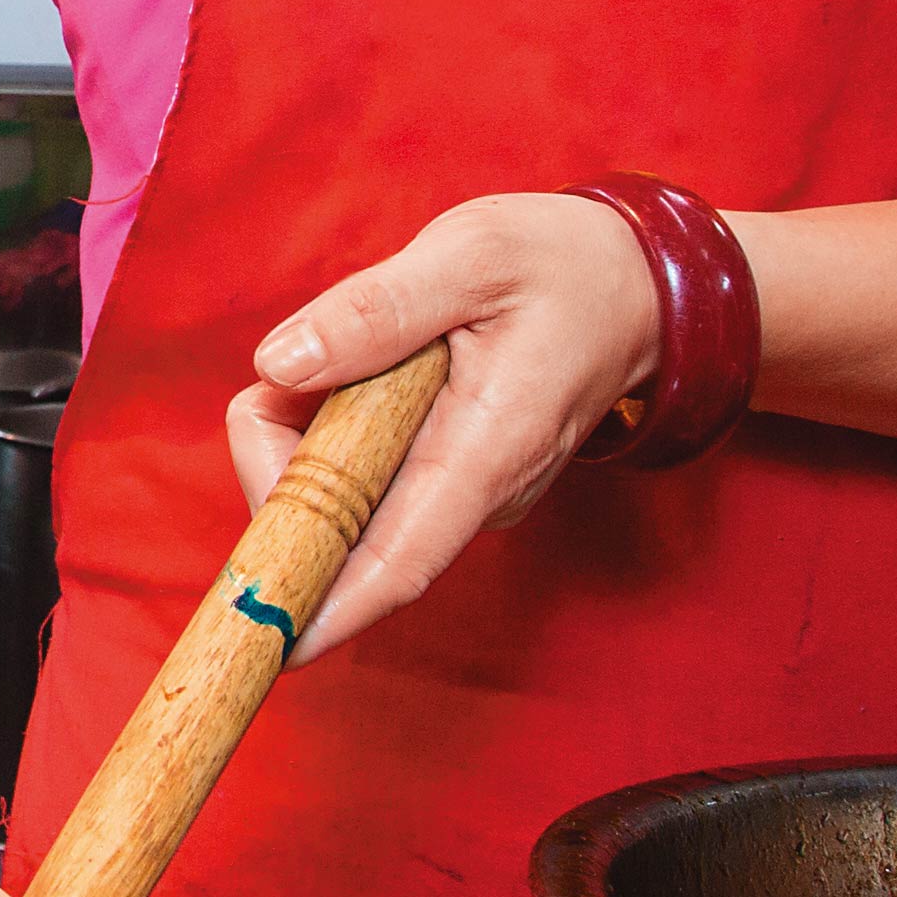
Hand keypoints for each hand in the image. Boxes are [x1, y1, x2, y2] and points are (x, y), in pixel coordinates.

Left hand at [220, 191, 671, 654]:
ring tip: (353, 348)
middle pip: (343, 531)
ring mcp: (464, 491)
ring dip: (306, 436)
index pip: (397, 563)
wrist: (634, 283)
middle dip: (279, 468)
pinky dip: (334, 428)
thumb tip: (280, 364)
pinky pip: (366, 474)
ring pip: (344, 499)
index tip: (262, 641)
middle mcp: (477, 494)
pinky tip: (370, 368)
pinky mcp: (451, 477)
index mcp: (488, 452)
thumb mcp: (470, 255)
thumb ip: (374, 310)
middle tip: (289, 374)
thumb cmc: (560, 265)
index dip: (323, 610)